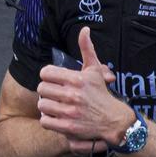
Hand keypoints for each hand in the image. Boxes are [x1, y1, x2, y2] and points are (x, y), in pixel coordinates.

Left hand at [38, 27, 129, 153]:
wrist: (114, 120)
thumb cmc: (101, 94)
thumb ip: (87, 49)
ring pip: (42, 105)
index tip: (54, 80)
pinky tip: (56, 117)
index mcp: (77, 79)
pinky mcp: (68, 127)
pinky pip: (45, 121)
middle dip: (47, 91)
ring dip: (47, 106)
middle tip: (54, 94)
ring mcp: (69, 112)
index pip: (45, 73)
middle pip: (41, 89)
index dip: (48, 76)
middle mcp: (72, 94)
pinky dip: (48, 120)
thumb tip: (84, 29)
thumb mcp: (94, 70)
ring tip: (55, 105)